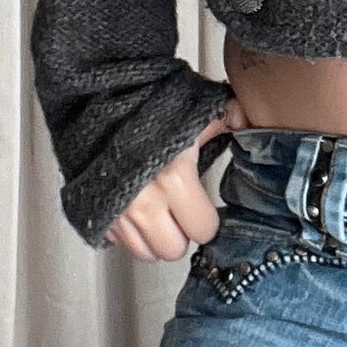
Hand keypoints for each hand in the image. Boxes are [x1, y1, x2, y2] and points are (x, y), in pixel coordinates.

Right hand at [108, 94, 246, 261]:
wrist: (95, 94)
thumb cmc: (145, 99)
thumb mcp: (195, 106)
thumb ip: (230, 116)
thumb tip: (251, 124)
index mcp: (175, 177)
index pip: (203, 230)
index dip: (207, 220)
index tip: (204, 207)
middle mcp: (144, 200)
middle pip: (173, 249)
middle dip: (181, 234)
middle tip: (181, 212)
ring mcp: (116, 209)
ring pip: (145, 252)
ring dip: (155, 238)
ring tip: (159, 213)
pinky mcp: (95, 212)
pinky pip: (118, 242)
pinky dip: (129, 233)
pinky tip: (135, 211)